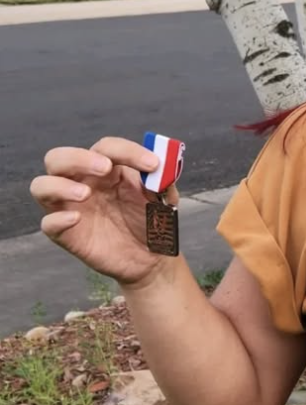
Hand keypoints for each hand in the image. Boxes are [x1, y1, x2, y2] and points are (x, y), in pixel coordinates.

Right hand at [30, 137, 175, 287]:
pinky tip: (76, 219)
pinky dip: (57, 219)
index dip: (127, 151)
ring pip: (41, 186)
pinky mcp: (66, 233)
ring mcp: (71, 207)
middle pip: (59, 158)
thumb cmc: (153, 221)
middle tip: (105, 168)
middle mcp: (83, 183)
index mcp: (108, 169)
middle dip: (78, 158)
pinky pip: (47, 223)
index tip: (152, 164)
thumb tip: (161, 165)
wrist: (153, 258)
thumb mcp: (164, 198)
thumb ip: (163, 179)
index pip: (105, 147)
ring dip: (59, 185)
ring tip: (85, 194)